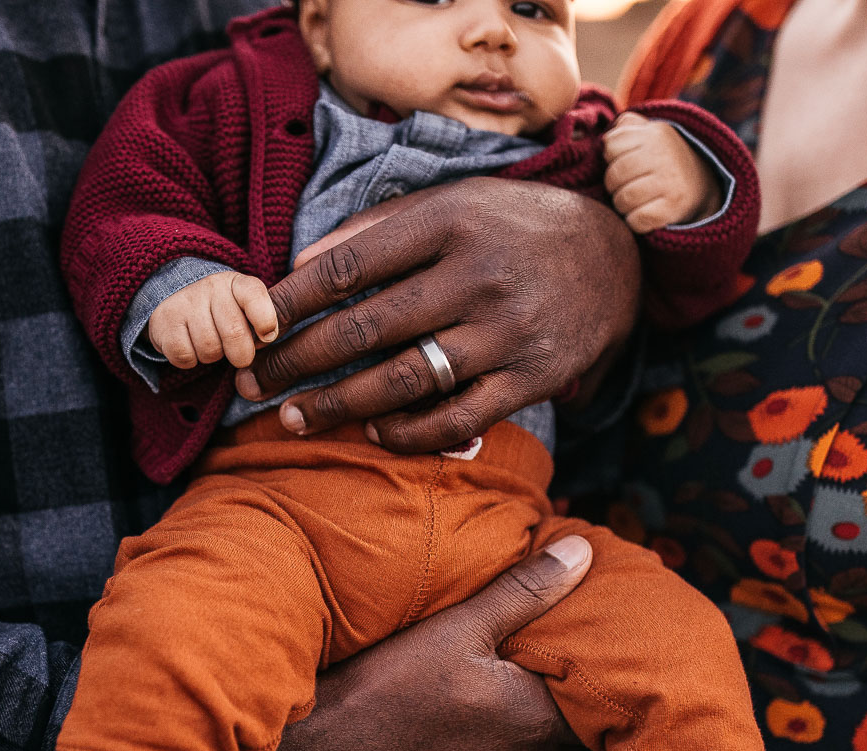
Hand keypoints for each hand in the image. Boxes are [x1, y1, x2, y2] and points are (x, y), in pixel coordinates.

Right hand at [147, 271, 279, 369]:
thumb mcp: (244, 308)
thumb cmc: (220, 312)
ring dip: (212, 356)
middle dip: (240, 354)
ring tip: (208, 343)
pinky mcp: (163, 321)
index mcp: (236, 283)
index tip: (267, 336)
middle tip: (237, 354)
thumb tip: (269, 337)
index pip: (254, 295)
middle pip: (234, 333)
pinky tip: (189, 346)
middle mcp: (210, 287)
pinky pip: (185, 356)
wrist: (173, 299)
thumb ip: (261, 320)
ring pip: (209, 349)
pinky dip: (190, 361)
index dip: (265, 319)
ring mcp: (185, 302)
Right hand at [230, 535, 592, 750]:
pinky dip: (500, 721)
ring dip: (527, 699)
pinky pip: (506, 749)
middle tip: (546, 626)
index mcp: (541, 724)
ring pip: (536, 731)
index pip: (600, 688)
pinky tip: (470, 693)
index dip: (596, 651)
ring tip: (506, 655)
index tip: (587, 618)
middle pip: (569, 711)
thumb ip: (526, 591)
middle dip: (559, 672)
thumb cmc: (387, 689)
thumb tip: (583, 552)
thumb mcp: (459, 627)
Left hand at [232, 176, 640, 453]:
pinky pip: (455, 419)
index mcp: (449, 221)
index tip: (251, 322)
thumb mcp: (454, 201)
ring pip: (403, 380)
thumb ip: (380, 227)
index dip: (289, 299)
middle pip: (364, 328)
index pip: (348, 266)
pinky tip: (371, 433)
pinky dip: (407, 433)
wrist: (616, 256)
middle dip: (295, 362)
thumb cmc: (511, 227)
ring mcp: (506, 332)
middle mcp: (476, 276)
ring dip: (339, 405)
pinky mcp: (530, 379)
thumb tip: (302, 259)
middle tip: (251, 383)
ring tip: (295, 417)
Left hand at [602, 112, 719, 234]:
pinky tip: (643, 213)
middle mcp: (664, 156)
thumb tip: (606, 137)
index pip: (611, 145)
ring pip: (622, 199)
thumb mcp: (651, 133)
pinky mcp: (672, 208)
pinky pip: (635, 219)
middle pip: (614, 175)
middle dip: (613, 185)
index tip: (623, 161)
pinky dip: (634, 221)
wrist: (704, 185)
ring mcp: (670, 182)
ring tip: (634, 200)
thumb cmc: (664, 159)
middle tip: (625, 186)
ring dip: (622, 204)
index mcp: (656, 134)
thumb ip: (629, 126)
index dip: (611, 157)